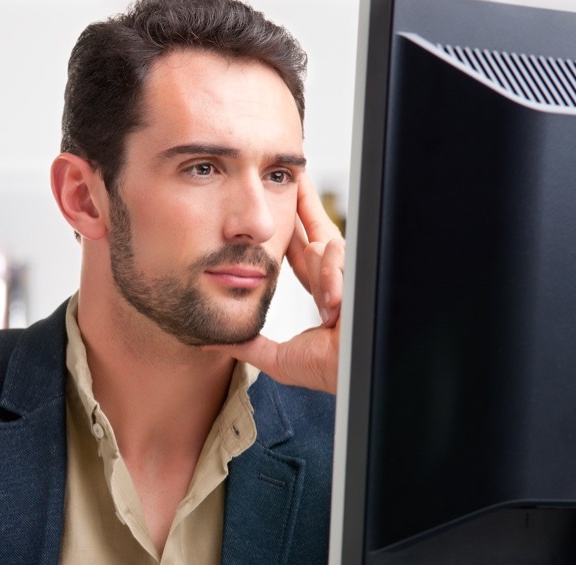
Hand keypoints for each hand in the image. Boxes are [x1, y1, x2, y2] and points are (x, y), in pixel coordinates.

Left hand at [211, 175, 345, 392]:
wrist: (360, 382)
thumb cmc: (328, 373)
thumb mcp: (278, 359)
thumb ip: (247, 345)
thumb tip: (209, 341)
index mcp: (321, 292)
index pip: (305, 250)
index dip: (294, 225)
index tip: (282, 198)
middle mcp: (338, 279)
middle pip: (320, 230)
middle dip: (307, 202)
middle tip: (294, 172)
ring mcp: (354, 276)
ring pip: (330, 247)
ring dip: (325, 271)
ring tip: (329, 308)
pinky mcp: (366, 276)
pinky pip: (345, 260)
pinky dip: (337, 281)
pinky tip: (336, 304)